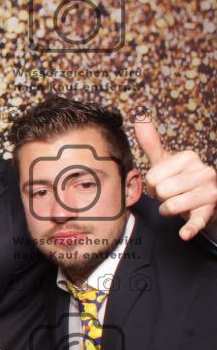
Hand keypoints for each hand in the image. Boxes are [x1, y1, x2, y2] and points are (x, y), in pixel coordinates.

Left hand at [136, 121, 216, 240]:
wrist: (206, 199)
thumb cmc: (180, 178)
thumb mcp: (165, 160)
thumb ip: (151, 142)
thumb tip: (139, 115)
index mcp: (189, 157)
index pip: (152, 177)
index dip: (154, 184)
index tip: (166, 182)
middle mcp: (204, 170)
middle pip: (161, 191)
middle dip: (161, 197)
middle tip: (173, 194)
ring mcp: (210, 190)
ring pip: (170, 206)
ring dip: (168, 210)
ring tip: (178, 204)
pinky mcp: (211, 210)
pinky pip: (196, 221)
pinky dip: (189, 228)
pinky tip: (184, 233)